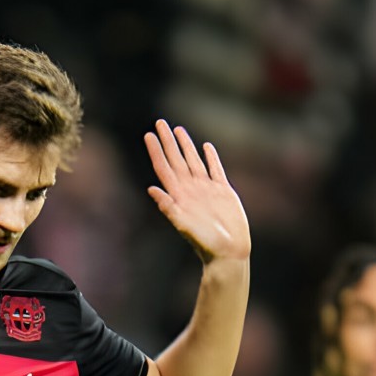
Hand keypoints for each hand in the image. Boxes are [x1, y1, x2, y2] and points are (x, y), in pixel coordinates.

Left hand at [145, 120, 250, 264]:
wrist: (227, 252)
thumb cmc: (204, 243)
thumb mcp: (183, 225)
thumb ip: (168, 207)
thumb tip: (151, 189)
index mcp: (179, 196)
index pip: (164, 168)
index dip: (156, 151)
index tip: (148, 135)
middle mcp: (191, 189)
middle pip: (176, 159)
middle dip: (168, 141)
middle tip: (160, 122)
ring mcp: (206, 189)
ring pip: (194, 161)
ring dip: (186, 145)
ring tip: (178, 130)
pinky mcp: (223, 192)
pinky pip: (215, 169)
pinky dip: (210, 157)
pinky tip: (206, 147)